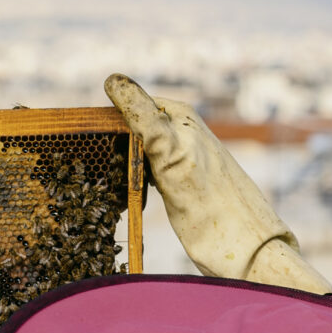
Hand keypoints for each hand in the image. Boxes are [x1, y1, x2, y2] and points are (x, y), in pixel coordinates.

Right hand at [107, 75, 331, 293]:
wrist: (247, 253)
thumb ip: (143, 116)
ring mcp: (181, 164)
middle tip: (94, 171)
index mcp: (183, 119)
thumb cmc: (212, 206)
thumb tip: (113, 79)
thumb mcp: (170, 153)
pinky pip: (141, 179)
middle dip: (109, 148)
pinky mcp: (180, 190)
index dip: (105, 124)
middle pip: (129, 131)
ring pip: (132, 156)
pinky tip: (123, 200)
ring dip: (116, 169)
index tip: (84, 145)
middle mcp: (183, 136)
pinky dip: (128, 187)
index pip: (130, 106)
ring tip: (106, 187)